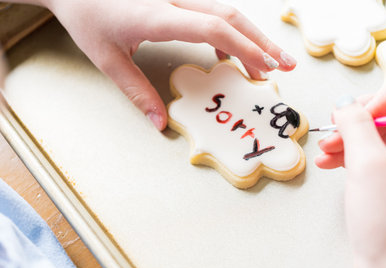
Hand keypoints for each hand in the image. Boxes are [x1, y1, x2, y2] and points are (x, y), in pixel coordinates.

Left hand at [36, 0, 296, 129]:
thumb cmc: (86, 17)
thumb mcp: (108, 59)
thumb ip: (137, 92)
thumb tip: (161, 123)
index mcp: (157, 15)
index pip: (214, 27)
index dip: (246, 48)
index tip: (266, 70)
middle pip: (231, 15)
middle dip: (262, 42)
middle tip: (285, 66)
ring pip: (226, 10)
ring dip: (251, 36)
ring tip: (268, 64)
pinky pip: (213, 10)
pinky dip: (229, 32)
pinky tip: (230, 53)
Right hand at [317, 76, 385, 267]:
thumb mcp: (369, 166)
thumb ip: (355, 126)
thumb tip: (346, 105)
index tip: (363, 112)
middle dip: (361, 116)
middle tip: (337, 127)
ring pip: (380, 134)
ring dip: (349, 136)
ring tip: (326, 148)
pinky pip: (373, 156)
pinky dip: (350, 154)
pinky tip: (329, 162)